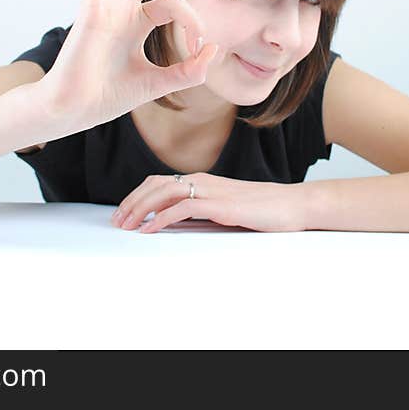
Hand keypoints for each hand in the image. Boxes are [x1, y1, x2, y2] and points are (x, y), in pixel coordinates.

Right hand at [36, 0, 219, 132]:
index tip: (201, 47)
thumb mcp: (159, 83)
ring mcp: (104, 4)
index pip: (173, 4)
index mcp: (133, 22)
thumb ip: (189, 70)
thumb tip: (214, 48)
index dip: (194, 22)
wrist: (73, 111)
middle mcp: (119, 7)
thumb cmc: (107, 96)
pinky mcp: (91, 7)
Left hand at [110, 173, 308, 232]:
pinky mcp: (219, 205)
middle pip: (155, 185)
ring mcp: (210, 191)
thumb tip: (176, 224)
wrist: (292, 205)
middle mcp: (202, 180)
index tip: (123, 212)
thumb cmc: (262, 209)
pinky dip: (160, 218)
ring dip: (139, 209)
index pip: (159, 182)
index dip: (137, 195)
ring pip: (163, 193)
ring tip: (125, 225)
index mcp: (202, 180)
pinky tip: (149, 229)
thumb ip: (202, 212)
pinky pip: (181, 208)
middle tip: (116, 221)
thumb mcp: (225, 209)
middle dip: (131, 202)